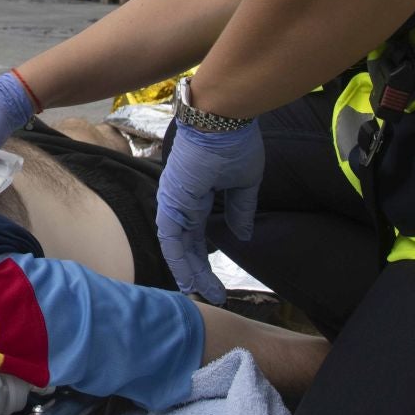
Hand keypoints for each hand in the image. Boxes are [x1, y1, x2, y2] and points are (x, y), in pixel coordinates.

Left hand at [156, 119, 263, 303]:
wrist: (223, 120)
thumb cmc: (234, 143)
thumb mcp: (243, 183)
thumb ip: (239, 210)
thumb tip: (242, 236)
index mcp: (195, 197)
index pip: (196, 236)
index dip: (204, 259)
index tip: (217, 282)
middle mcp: (180, 201)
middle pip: (184, 245)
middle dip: (196, 272)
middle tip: (209, 294)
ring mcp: (173, 201)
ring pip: (175, 245)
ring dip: (187, 272)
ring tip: (200, 294)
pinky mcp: (172, 200)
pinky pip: (171, 237)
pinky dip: (178, 259)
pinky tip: (189, 280)